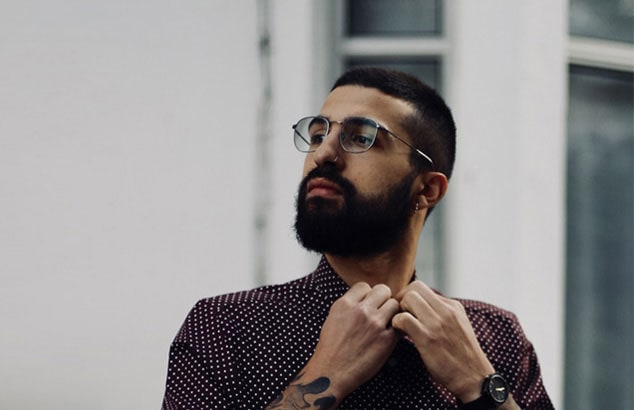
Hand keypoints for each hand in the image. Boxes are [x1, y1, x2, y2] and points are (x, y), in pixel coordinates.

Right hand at [267, 282, 399, 408]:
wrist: (331, 373)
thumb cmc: (330, 348)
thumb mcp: (333, 318)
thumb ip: (349, 305)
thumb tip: (364, 298)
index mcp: (345, 304)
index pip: (364, 286)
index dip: (367, 294)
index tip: (367, 304)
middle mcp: (360, 311)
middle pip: (383, 290)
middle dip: (383, 299)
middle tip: (380, 311)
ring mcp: (374, 325)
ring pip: (394, 304)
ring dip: (392, 312)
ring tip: (386, 323)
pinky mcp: (386, 340)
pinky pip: (400, 324)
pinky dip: (397, 328)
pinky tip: (390, 335)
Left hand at [391, 281, 494, 402]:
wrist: (474, 378)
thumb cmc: (463, 356)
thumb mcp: (459, 326)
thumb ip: (444, 314)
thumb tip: (424, 307)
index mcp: (453, 306)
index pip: (424, 288)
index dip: (409, 296)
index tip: (406, 309)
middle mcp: (446, 310)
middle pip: (415, 287)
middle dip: (402, 298)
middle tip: (399, 314)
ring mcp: (437, 323)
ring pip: (409, 298)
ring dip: (399, 310)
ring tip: (401, 324)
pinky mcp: (428, 338)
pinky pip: (403, 318)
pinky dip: (397, 323)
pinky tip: (401, 333)